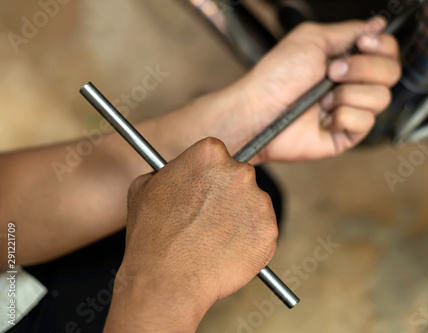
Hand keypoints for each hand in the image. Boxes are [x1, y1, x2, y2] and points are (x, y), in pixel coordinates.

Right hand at [105, 138, 277, 331]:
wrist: (167, 281)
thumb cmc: (152, 236)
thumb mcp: (144, 188)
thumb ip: (168, 171)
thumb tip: (178, 173)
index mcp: (210, 154)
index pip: (217, 156)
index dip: (208, 176)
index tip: (202, 191)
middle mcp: (240, 171)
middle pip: (239, 177)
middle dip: (226, 194)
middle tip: (209, 217)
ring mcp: (259, 201)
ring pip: (253, 204)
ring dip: (239, 217)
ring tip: (214, 239)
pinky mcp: (269, 230)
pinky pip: (261, 231)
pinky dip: (249, 240)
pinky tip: (227, 251)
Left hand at [234, 17, 400, 162]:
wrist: (260, 110)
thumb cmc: (277, 75)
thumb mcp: (312, 39)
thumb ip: (349, 31)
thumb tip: (378, 24)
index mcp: (347, 60)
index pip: (388, 52)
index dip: (381, 48)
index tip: (362, 45)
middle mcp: (352, 84)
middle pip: (391, 73)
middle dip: (362, 69)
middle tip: (332, 72)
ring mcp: (351, 110)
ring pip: (381, 99)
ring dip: (347, 95)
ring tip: (322, 99)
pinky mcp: (347, 134)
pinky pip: (366, 122)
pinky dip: (343, 117)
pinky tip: (324, 118)